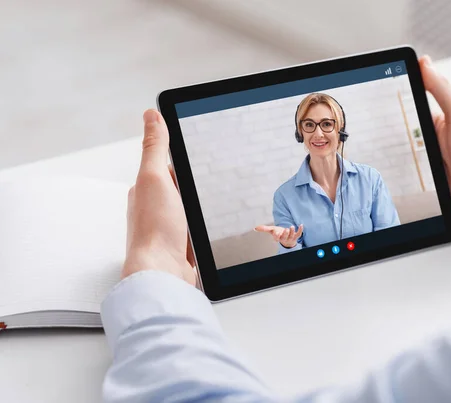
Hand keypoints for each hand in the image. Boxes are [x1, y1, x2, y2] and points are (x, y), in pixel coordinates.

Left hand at [122, 109, 196, 285]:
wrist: (163, 273)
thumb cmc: (155, 230)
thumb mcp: (155, 177)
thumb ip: (155, 147)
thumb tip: (151, 115)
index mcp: (145, 190)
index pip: (166, 166)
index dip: (183, 161)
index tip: (200, 156)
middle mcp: (155, 209)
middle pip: (182, 188)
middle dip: (196, 185)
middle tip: (212, 182)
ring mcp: (169, 228)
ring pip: (191, 209)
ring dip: (201, 208)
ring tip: (216, 204)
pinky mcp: (182, 245)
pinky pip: (198, 228)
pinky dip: (205, 226)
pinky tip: (213, 225)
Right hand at [255, 224, 303, 247]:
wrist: (287, 240)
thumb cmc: (278, 233)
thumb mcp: (271, 230)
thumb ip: (264, 229)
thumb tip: (255, 228)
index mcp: (278, 237)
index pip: (276, 237)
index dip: (276, 235)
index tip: (276, 232)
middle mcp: (284, 238)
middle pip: (284, 237)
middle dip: (285, 233)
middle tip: (286, 229)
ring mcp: (290, 237)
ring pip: (291, 235)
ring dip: (292, 231)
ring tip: (292, 226)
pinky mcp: (296, 236)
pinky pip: (298, 234)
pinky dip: (300, 230)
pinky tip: (301, 225)